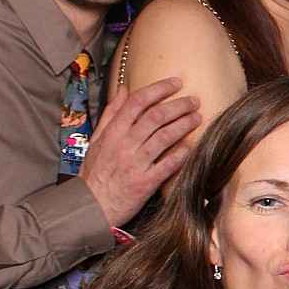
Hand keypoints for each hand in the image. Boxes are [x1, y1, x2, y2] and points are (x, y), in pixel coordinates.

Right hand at [79, 77, 200, 227]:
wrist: (91, 206)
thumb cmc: (96, 172)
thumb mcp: (97, 139)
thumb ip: (112, 114)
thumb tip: (124, 89)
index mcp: (113, 132)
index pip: (138, 102)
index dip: (159, 89)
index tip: (176, 82)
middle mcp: (125, 145)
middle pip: (156, 116)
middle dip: (178, 105)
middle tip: (193, 100)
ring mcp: (136, 163)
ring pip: (164, 137)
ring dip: (184, 124)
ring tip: (197, 117)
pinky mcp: (146, 183)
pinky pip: (167, 164)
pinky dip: (181, 153)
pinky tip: (192, 145)